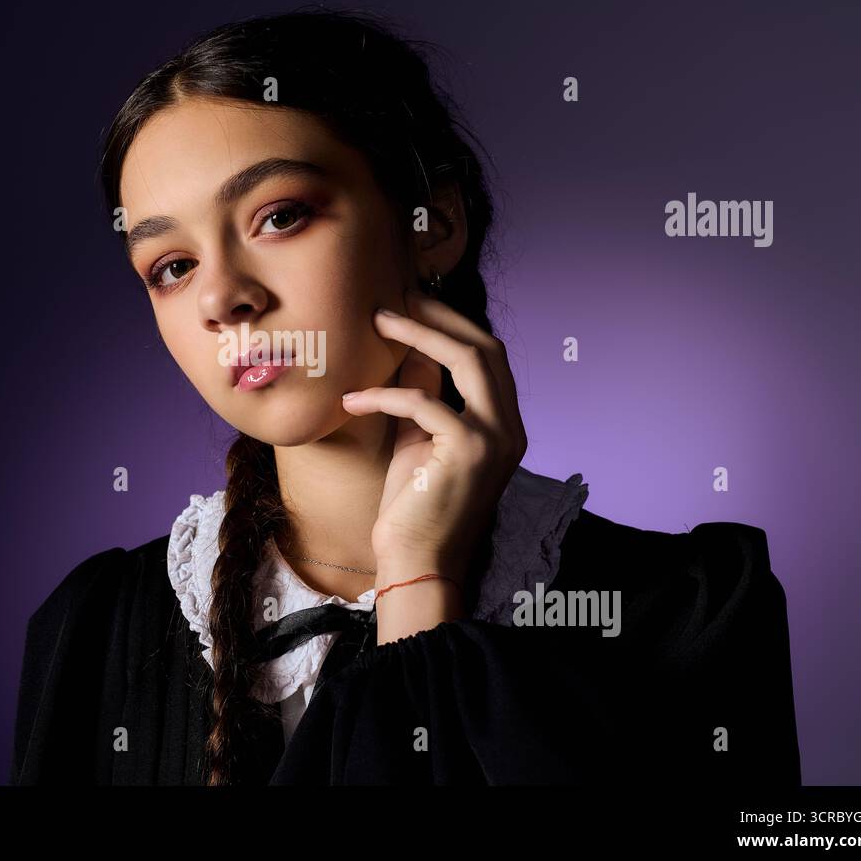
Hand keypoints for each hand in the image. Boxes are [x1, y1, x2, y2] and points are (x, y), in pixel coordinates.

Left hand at [341, 287, 526, 588]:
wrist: (417, 562)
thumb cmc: (413, 506)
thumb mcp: (418, 440)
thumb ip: (424, 395)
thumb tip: (411, 350)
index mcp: (504, 426)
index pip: (489, 357)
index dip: (453, 324)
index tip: (414, 302)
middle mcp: (509, 429)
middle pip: (485, 348)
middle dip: (440, 317)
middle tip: (397, 297)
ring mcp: (495, 439)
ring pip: (467, 360)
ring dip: (418, 334)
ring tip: (377, 321)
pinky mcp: (467, 452)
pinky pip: (424, 401)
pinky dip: (384, 393)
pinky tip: (352, 398)